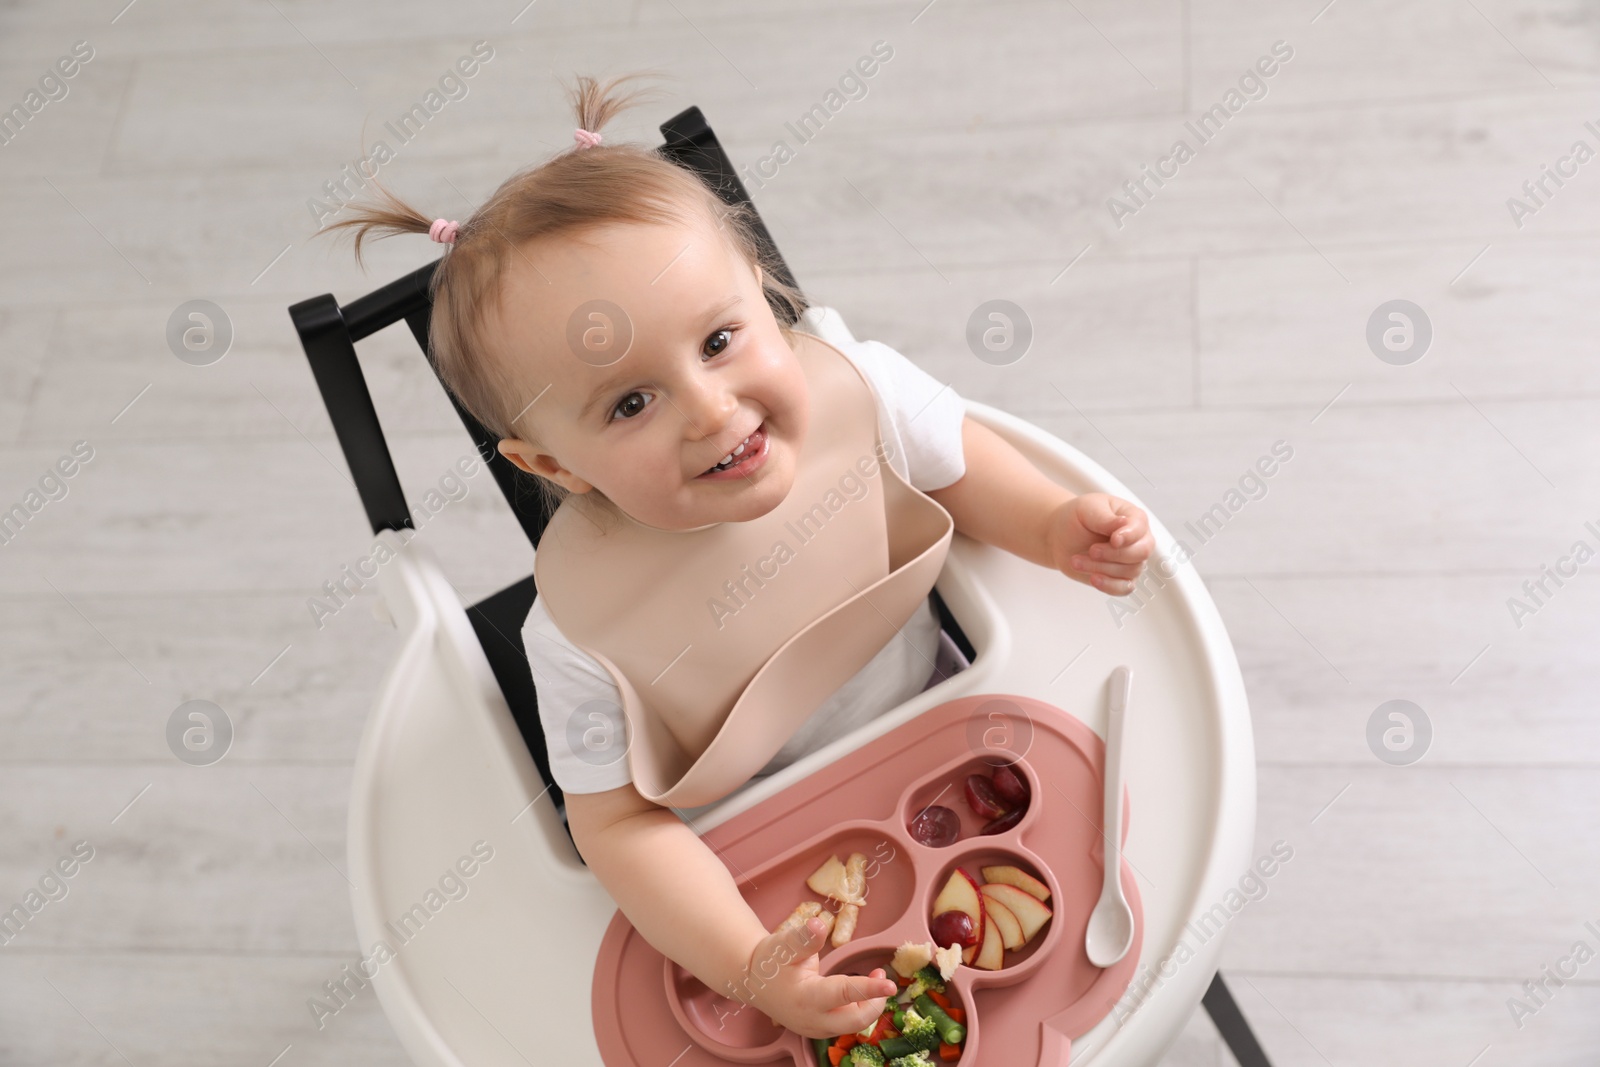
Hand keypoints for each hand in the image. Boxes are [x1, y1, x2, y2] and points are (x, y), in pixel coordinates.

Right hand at [738, 916, 897, 1039]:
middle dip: (875, 1001)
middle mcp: (813, 1020)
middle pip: (856, 1020)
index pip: (844, 995)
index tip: (891, 984)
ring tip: (875, 978)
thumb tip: (819, 924)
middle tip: (882, 975)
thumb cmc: (770, 960)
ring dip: (869, 1004)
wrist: (753, 981)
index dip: (869, 989)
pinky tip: (862, 990)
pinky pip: (846, 1023)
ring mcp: (816, 1028)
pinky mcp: (819, 1028)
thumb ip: (805, 937)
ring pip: (853, 1024)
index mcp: (806, 998)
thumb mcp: (785, 944)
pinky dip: (859, 1008)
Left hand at [1045, 493, 1153, 595]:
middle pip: (1141, 552)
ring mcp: (1130, 561)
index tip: (1114, 540)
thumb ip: (1106, 519)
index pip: (1140, 528)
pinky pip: (1124, 588)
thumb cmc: (1076, 518)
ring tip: (1077, 560)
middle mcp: (1136, 540)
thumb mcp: (1088, 509)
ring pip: (1130, 571)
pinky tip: (1093, 578)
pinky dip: (1109, 586)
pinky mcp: (1119, 578)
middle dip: (1114, 554)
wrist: (1060, 536)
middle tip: (1092, 551)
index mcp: (1133, 518)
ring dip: (1101, 568)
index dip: (1129, 536)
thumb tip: (1125, 523)